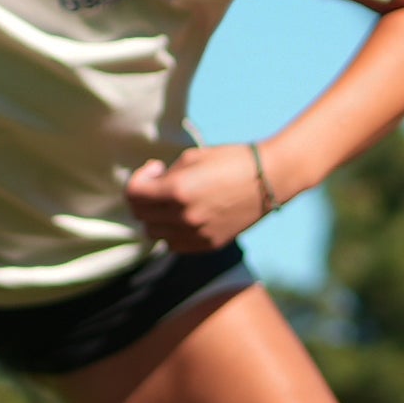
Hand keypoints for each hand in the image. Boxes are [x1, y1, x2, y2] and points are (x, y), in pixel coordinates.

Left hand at [126, 146, 276, 253]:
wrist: (270, 180)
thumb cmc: (232, 161)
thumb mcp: (192, 157)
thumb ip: (165, 175)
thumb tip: (151, 187)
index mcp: (178, 190)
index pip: (133, 194)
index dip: (138, 178)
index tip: (155, 169)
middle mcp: (184, 216)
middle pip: (141, 216)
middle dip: (144, 198)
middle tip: (161, 184)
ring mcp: (197, 234)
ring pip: (155, 233)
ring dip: (156, 217)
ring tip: (174, 201)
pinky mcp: (209, 245)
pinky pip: (174, 245)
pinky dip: (172, 232)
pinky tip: (186, 215)